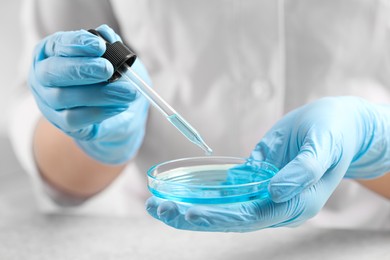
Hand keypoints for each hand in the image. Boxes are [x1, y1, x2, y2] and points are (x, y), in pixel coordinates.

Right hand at [29, 24, 149, 163]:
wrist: (116, 110)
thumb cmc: (108, 78)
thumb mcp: (112, 59)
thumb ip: (110, 47)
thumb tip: (109, 37)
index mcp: (50, 53)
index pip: (57, 45)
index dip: (77, 44)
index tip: (100, 46)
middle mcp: (43, 77)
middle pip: (52, 72)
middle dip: (82, 69)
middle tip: (108, 69)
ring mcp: (49, 102)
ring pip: (63, 97)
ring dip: (99, 93)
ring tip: (127, 92)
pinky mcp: (62, 123)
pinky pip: (74, 119)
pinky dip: (100, 112)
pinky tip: (120, 106)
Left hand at [146, 96, 389, 231]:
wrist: (339, 124)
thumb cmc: (334, 132)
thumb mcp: (324, 145)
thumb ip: (303, 170)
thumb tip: (275, 191)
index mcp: (295, 203)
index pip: (249, 217)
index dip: (217, 217)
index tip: (187, 213)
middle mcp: (277, 204)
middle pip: (231, 218)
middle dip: (193, 216)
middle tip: (158, 210)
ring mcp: (265, 193)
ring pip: (225, 208)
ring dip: (192, 208)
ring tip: (159, 205)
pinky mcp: (258, 179)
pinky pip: (228, 192)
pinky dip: (203, 194)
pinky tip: (179, 193)